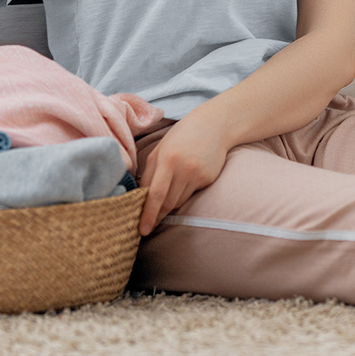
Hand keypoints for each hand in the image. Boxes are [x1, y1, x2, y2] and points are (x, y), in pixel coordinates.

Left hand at [137, 103, 231, 235]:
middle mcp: (184, 168)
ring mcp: (198, 174)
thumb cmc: (182, 136)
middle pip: (168, 203)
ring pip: (179, 201)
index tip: (142, 230)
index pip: (155, 194)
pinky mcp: (209, 178)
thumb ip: (149, 173)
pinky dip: (184, 193)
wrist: (214, 124)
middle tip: (148, 226)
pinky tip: (185, 180)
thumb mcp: (160, 150)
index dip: (148, 214)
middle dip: (157, 216)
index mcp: (168, 159)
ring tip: (165, 197)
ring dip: (170, 204)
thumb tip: (140, 198)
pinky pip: (191, 194)